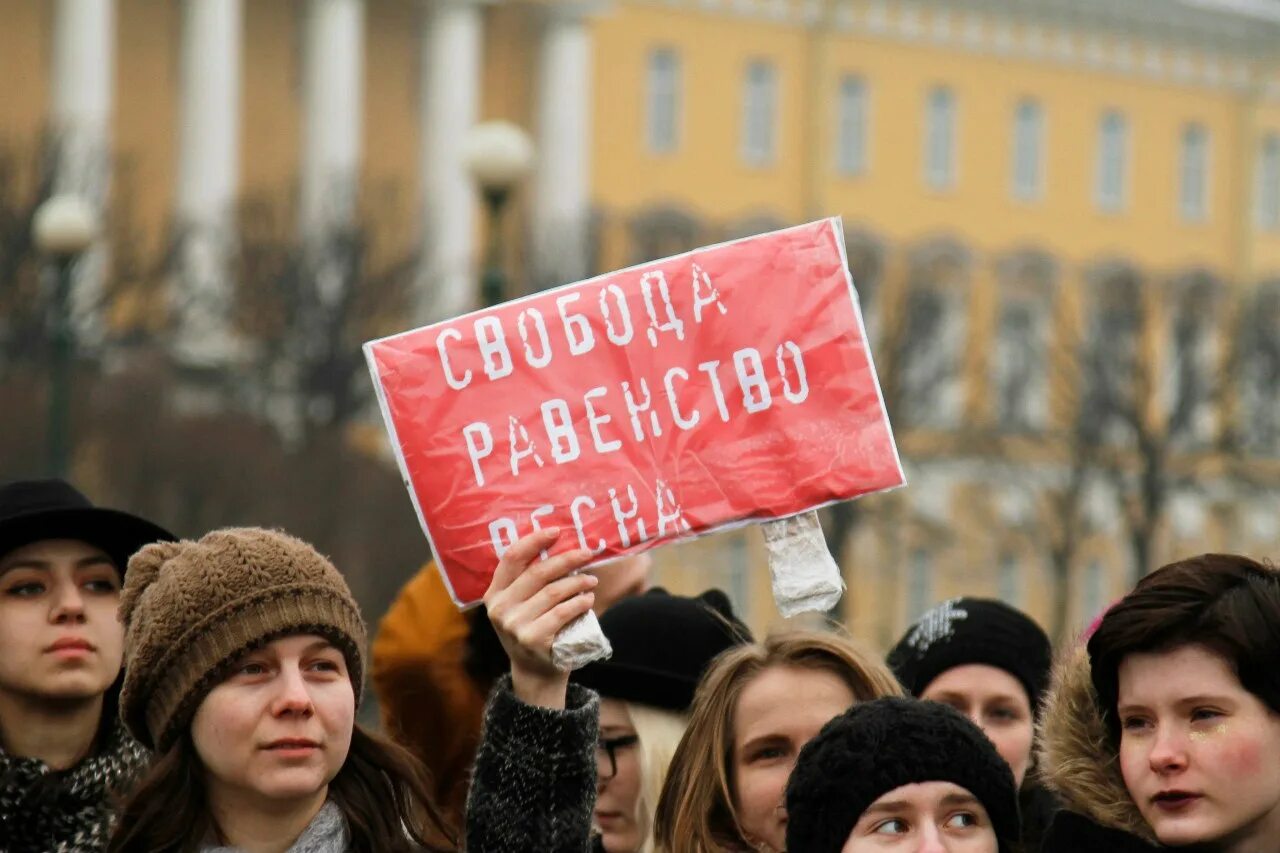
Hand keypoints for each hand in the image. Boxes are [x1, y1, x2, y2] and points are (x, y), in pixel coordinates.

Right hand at [484, 527, 596, 708]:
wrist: (536, 673)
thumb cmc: (535, 629)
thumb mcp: (521, 605)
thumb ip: (530, 581)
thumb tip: (562, 542)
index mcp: (494, 594)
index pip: (511, 558)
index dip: (534, 540)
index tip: (556, 531)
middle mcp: (499, 609)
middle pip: (538, 572)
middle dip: (567, 559)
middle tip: (588, 553)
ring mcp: (514, 625)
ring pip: (554, 591)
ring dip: (578, 582)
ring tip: (591, 581)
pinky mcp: (533, 639)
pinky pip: (562, 612)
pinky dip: (580, 602)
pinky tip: (588, 599)